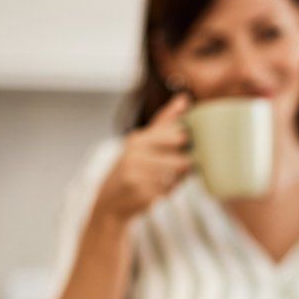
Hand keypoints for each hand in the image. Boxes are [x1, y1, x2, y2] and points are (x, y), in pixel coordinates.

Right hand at [94, 93, 192, 222]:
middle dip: (184, 167)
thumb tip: (185, 98)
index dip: (188, 144)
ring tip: (162, 180)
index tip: (189, 147)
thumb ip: (166, 121)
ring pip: (176, 179)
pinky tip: (154, 191)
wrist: (109, 201)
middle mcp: (135, 155)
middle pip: (181, 161)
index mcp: (138, 139)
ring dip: (175, 181)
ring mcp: (136, 176)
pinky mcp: (140, 195)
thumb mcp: (144, 141)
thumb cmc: (132, 167)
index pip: (177, 137)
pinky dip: (166, 193)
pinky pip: (168, 193)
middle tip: (178, 169)